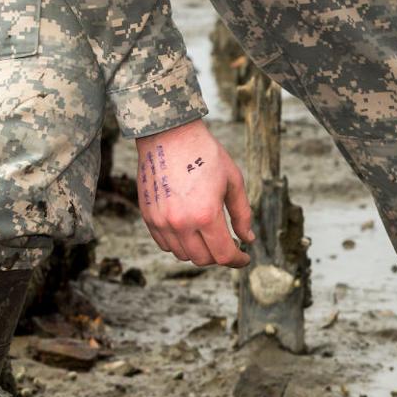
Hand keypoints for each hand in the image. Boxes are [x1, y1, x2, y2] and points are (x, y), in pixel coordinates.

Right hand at [134, 119, 253, 267]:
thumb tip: (249, 239)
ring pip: (182, 254)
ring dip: (199, 251)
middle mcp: (181, 223)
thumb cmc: (207, 155)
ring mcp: (161, 222)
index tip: (245, 258)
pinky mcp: (148, 217)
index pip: (223, 255)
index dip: (238, 260)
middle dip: (219, 255)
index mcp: (206, 215)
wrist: (169, 136)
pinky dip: (180, 243)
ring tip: (211, 236)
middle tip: (230, 244)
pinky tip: (191, 230)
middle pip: (203, 259)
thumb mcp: (234, 181)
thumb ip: (242, 214)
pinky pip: (165, 244)